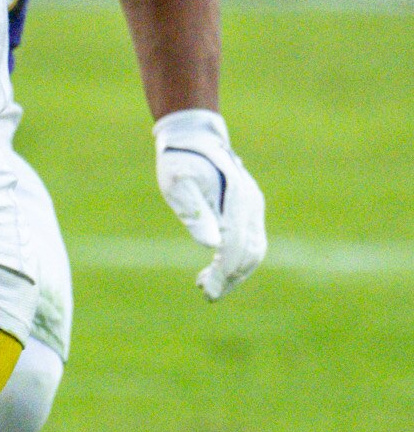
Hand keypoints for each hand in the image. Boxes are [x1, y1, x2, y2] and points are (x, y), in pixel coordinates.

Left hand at [153, 109, 265, 299]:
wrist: (195, 136)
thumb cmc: (180, 160)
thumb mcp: (177, 183)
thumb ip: (194, 212)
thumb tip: (210, 245)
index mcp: (237, 202)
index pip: (235, 247)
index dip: (223, 273)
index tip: (208, 291)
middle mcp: (251, 206)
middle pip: (249, 253)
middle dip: (230, 278)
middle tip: (208, 294)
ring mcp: (253, 208)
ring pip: (254, 250)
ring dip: (235, 272)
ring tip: (208, 285)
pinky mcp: (249, 209)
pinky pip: (250, 241)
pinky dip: (237, 259)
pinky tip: (215, 267)